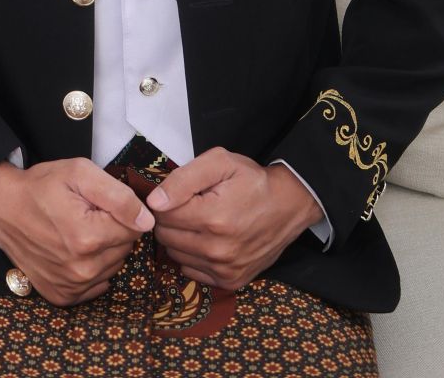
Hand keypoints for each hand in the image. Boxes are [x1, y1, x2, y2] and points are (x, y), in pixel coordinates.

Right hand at [0, 158, 152, 305]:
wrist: (2, 207)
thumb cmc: (41, 186)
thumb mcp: (80, 173)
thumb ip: (118, 196)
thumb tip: (147, 221)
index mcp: (89, 237)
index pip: (135, 229)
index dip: (120, 211)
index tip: (98, 203)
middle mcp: (82, 269)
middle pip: (124, 249)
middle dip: (112, 230)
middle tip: (85, 214)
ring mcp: (71, 286)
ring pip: (112, 267)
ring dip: (102, 250)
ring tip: (76, 230)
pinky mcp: (62, 296)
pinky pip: (95, 285)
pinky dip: (90, 269)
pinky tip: (72, 251)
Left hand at [146, 147, 323, 290]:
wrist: (289, 205)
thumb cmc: (252, 181)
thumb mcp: (220, 163)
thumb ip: (183, 179)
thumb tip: (154, 202)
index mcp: (212, 217)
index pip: (162, 215)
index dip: (164, 200)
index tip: (176, 193)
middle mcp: (218, 249)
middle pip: (165, 237)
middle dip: (169, 219)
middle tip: (187, 206)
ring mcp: (225, 269)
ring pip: (175, 255)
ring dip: (179, 238)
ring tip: (197, 221)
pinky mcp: (231, 281)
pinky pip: (191, 271)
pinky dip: (191, 256)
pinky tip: (205, 240)